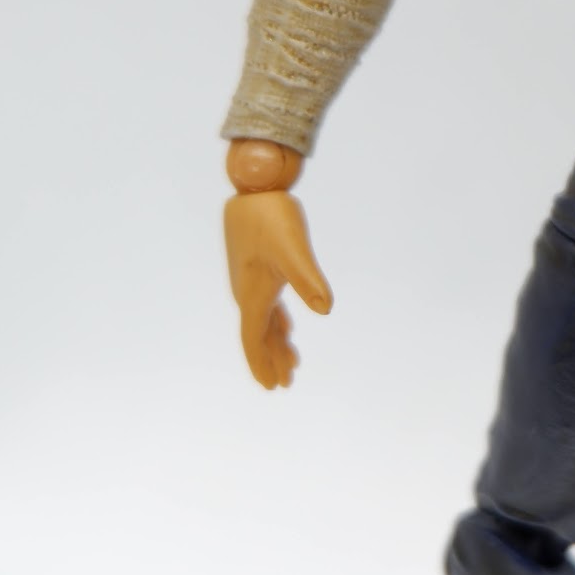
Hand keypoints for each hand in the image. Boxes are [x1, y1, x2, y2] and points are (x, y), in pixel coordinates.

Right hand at [224, 188, 332, 388]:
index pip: (254, 339)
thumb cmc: (272, 217)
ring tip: (292, 362)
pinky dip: (276, 321)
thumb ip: (308, 279)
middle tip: (285, 383)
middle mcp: (248, 292)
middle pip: (258, 336)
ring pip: (263, 321)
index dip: (262, 364)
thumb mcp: (294, 249)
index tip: (273, 386)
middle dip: (271, 360)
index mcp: (253, 294)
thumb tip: (326, 309)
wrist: (255, 188)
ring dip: (275, 342)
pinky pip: (266, 304)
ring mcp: (252, 281)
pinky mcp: (259, 268)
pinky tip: (287, 326)